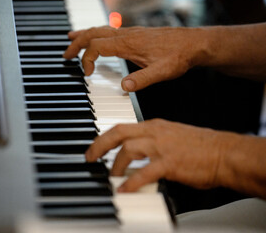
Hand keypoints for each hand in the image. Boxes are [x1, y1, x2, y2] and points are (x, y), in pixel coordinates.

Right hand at [63, 26, 207, 91]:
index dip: (87, 59)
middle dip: (76, 43)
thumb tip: (123, 86)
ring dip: (83, 35)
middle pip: (93, 34)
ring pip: (100, 29)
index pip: (97, 47)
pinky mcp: (135, 35)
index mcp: (128, 43)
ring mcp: (130, 33)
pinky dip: (96, 34)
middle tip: (65, 54)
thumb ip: (143, 79)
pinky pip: (109, 31)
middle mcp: (126, 35)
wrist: (194, 43)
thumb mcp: (162, 72)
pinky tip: (97, 39)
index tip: (87, 74)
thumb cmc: (179, 56)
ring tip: (71, 39)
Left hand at [85, 119, 239, 192]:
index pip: (122, 127)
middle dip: (99, 145)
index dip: (105, 137)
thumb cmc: (201, 146)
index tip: (95, 147)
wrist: (224, 153)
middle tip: (90, 157)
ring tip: (112, 176)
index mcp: (154, 126)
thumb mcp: (171, 136)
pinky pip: (144, 172)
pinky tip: (125, 190)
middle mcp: (155, 132)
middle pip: (118, 133)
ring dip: (116, 165)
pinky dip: (131, 182)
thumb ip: (152, 142)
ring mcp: (162, 146)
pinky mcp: (170, 163)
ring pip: (128, 150)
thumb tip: (136, 154)